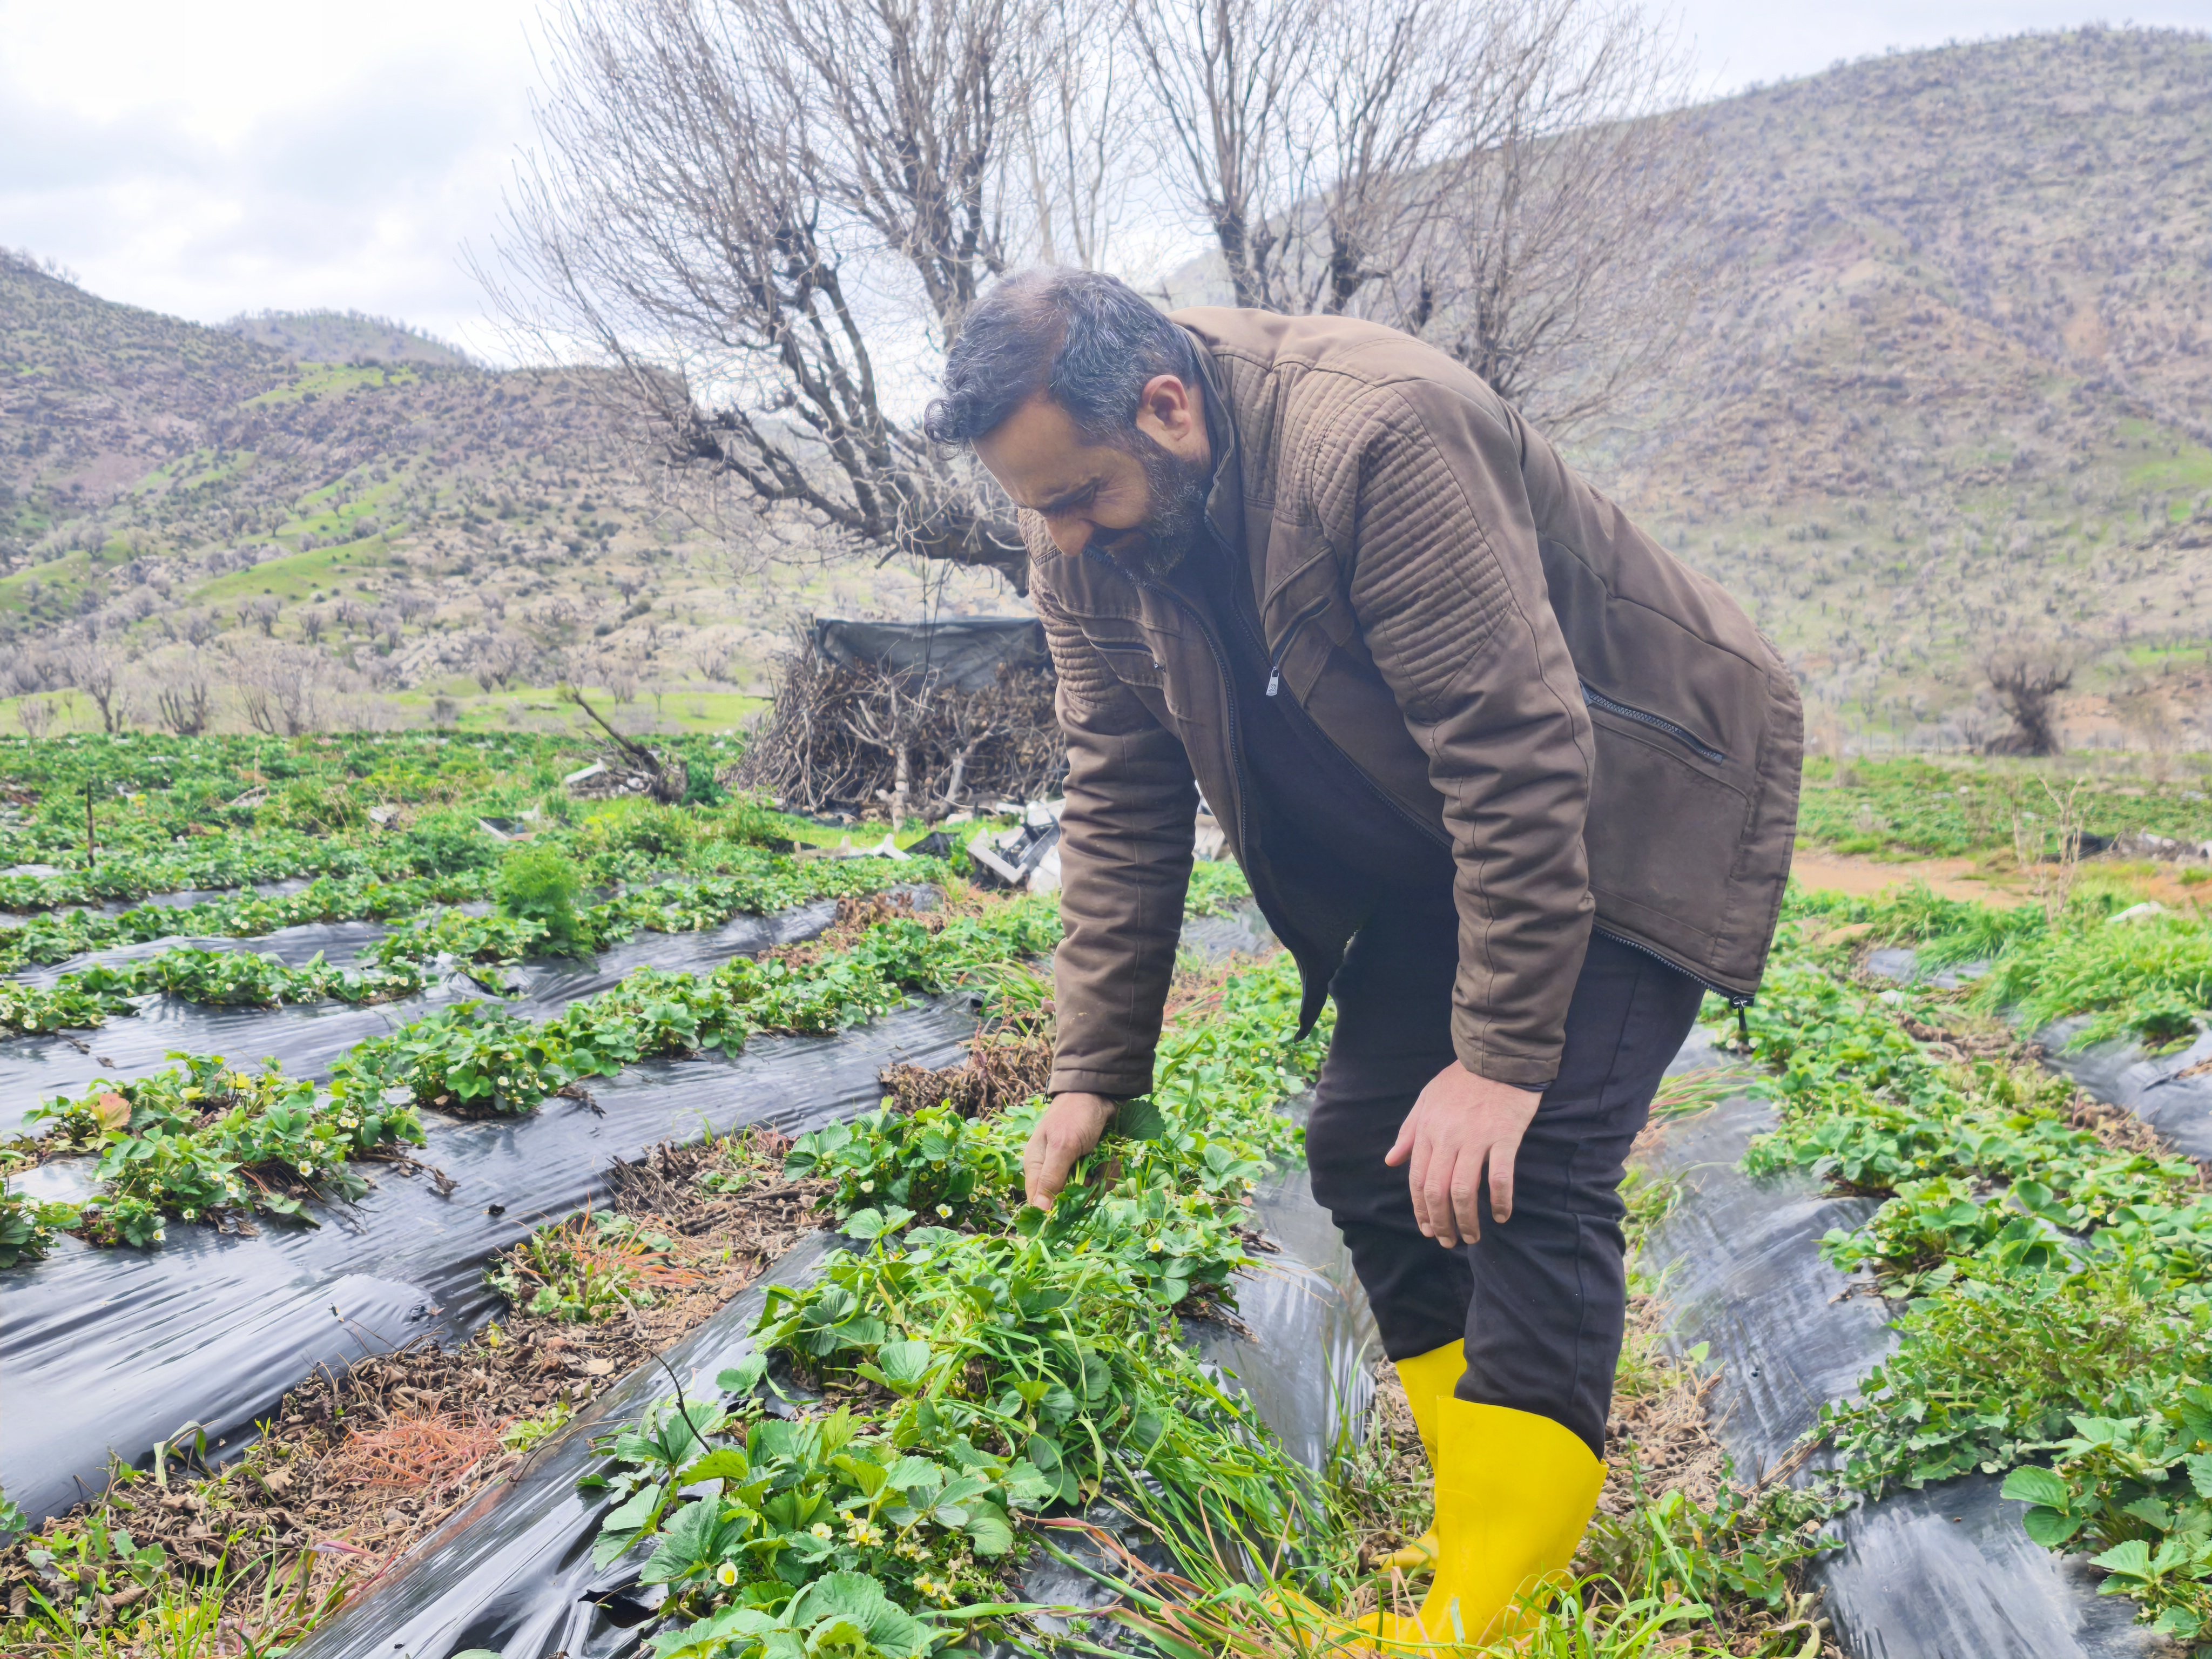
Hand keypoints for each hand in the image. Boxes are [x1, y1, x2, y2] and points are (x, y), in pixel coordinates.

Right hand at [1023, 1091, 1115, 1207]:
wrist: (1099, 1093)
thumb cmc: (1075, 1115)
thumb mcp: (1063, 1146)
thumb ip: (1052, 1176)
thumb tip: (1041, 1209)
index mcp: (1036, 1164)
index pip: (1038, 1200)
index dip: (1054, 1209)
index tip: (1073, 1209)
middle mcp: (1052, 1168)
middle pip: (1066, 1199)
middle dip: (1085, 1191)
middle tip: (1095, 1176)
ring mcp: (1072, 1166)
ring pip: (1086, 1191)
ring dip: (1100, 1179)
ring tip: (1107, 1162)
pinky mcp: (1089, 1162)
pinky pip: (1098, 1179)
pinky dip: (1108, 1171)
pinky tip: (1112, 1159)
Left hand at [1384, 1064, 1542, 1247]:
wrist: (1495, 1056)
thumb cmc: (1460, 1079)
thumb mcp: (1425, 1100)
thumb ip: (1409, 1132)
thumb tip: (1391, 1161)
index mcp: (1427, 1130)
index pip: (1418, 1180)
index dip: (1421, 1210)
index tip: (1427, 1230)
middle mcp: (1447, 1138)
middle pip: (1437, 1191)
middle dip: (1441, 1223)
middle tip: (1449, 1242)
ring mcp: (1476, 1138)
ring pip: (1464, 1191)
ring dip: (1467, 1220)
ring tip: (1472, 1237)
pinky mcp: (1504, 1137)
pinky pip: (1500, 1177)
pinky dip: (1499, 1201)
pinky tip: (1500, 1216)